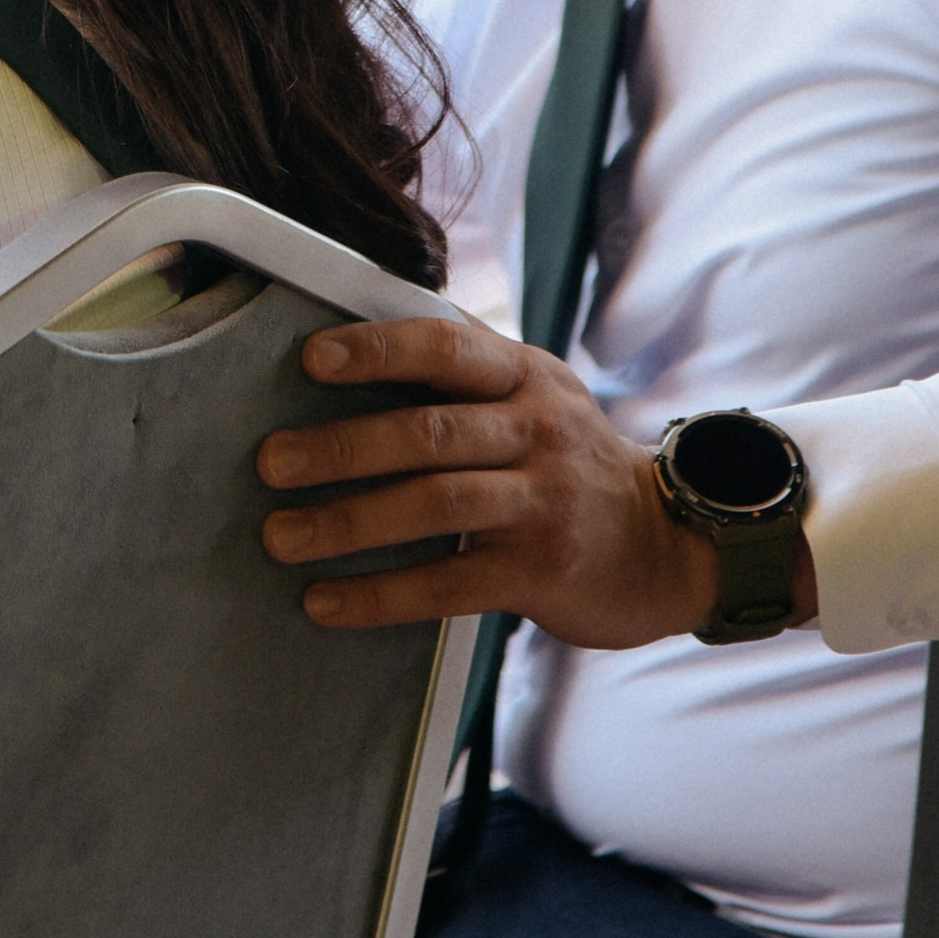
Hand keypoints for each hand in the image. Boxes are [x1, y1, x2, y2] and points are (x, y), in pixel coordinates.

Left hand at [252, 315, 815, 642]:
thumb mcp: (535, 397)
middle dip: (341, 446)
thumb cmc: (569, 464)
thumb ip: (462, 371)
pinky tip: (326, 603)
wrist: (669, 546)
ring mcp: (544, 502)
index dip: (378, 350)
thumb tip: (349, 335)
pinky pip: (448, 583)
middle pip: (429, 431)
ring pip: (434, 505)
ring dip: (347, 523)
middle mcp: (539, 430)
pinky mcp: (543, 570)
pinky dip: (380, 594)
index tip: (310, 360)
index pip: (446, 347)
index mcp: (525, 376)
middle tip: (269, 463)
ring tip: (281, 538)